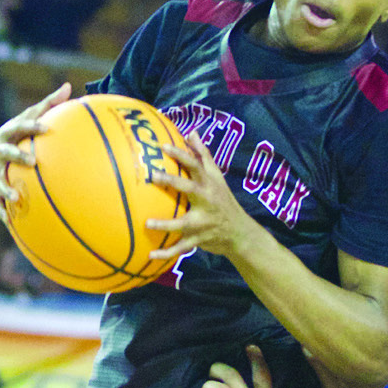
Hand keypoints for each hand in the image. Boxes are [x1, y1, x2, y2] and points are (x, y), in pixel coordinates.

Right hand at [0, 82, 71, 222]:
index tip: (46, 128)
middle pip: (5, 152)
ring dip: (4, 189)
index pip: (19, 126)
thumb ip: (50, 104)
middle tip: (33, 161)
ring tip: (16, 198)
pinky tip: (11, 224)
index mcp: (7, 132)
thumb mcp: (32, 116)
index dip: (31, 126)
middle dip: (17, 156)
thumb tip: (68, 86)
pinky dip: (2, 211)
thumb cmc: (22, 132)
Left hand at [145, 131, 253, 260]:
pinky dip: (166, 253)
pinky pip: (181, 247)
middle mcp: (207, 201)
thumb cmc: (223, 199)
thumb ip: (203, 154)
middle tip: (153, 176)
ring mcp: (203, 222)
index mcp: (209, 184)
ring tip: (147, 223)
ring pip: (183, 223)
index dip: (181, 155)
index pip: (196, 165)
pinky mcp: (199, 239)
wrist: (240, 232)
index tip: (163, 146)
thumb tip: (192, 132)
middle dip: (173, 182)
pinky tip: (150, 255)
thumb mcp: (216, 177)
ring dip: (165, 224)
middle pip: (190, 188)